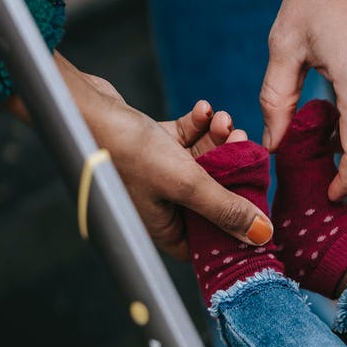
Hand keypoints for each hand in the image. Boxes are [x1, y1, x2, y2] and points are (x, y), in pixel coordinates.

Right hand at [11, 57, 272, 259]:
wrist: (84, 108)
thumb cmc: (127, 152)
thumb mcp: (187, 182)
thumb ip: (226, 208)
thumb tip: (262, 236)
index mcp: (163, 228)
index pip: (209, 239)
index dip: (236, 224)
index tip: (259, 202)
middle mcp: (160, 205)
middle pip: (211, 196)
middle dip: (231, 167)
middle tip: (244, 142)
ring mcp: (155, 175)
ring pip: (201, 163)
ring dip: (217, 139)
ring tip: (224, 120)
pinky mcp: (151, 146)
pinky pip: (185, 140)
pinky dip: (197, 125)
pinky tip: (202, 109)